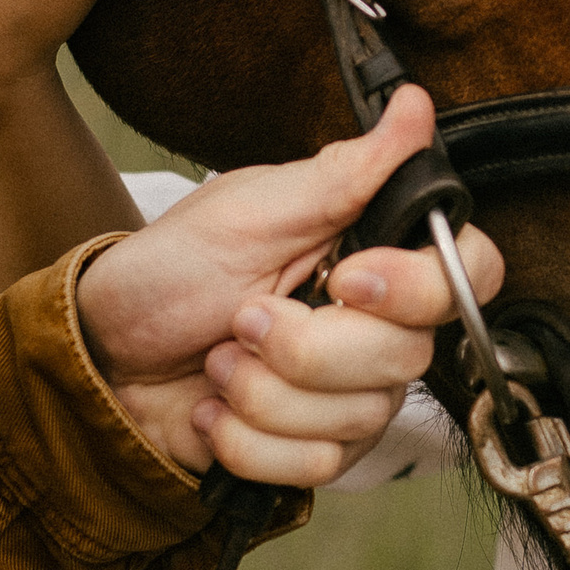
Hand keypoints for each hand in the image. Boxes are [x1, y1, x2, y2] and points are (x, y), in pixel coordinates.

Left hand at [75, 84, 504, 487]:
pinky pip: (316, 465)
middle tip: (240, 317)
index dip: (421, 287)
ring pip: (358, 417)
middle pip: (407, 357)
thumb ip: (345, 171)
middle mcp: (377, 328)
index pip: (468, 275)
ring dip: (261, 393)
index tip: (349, 279)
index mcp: (373, 255)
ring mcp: (351, 396)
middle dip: (304, 347)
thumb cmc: (169, 271)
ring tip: (219, 359)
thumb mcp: (250, 212)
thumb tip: (414, 104)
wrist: (101, 356)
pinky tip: (213, 410)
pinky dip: (245, 441)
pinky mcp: (315, 451)